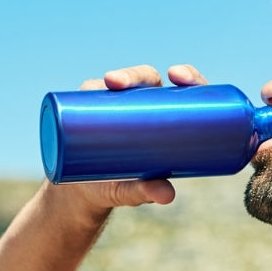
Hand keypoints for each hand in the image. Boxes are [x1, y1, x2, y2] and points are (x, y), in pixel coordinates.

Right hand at [64, 63, 208, 211]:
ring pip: (120, 82)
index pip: (181, 90)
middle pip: (147, 79)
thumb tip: (168, 196)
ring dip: (121, 76)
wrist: (85, 192)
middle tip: (139, 86)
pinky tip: (95, 84)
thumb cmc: (119, 185)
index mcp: (163, 118)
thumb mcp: (132, 190)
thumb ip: (147, 191)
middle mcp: (140, 105)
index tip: (182, 77)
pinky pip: (92, 91)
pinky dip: (93, 86)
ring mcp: (114, 105)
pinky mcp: (90, 108)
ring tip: (112, 83)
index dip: (186, 76)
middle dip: (143, 75)